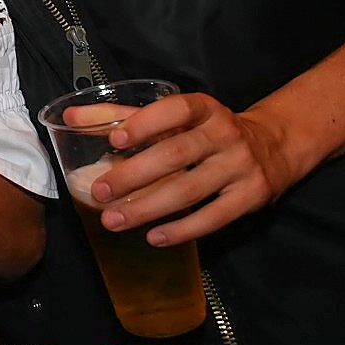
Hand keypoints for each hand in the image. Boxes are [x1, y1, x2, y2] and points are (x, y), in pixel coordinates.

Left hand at [89, 92, 291, 245]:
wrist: (274, 146)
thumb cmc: (206, 130)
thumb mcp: (174, 115)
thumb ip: (122, 115)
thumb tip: (70, 116)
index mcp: (203, 108)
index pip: (174, 110)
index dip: (145, 124)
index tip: (115, 140)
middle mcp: (224, 134)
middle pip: (175, 156)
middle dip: (133, 176)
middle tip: (100, 193)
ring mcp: (239, 166)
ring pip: (189, 190)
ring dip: (147, 208)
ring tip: (114, 220)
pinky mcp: (251, 196)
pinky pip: (213, 217)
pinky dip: (182, 229)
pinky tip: (154, 236)